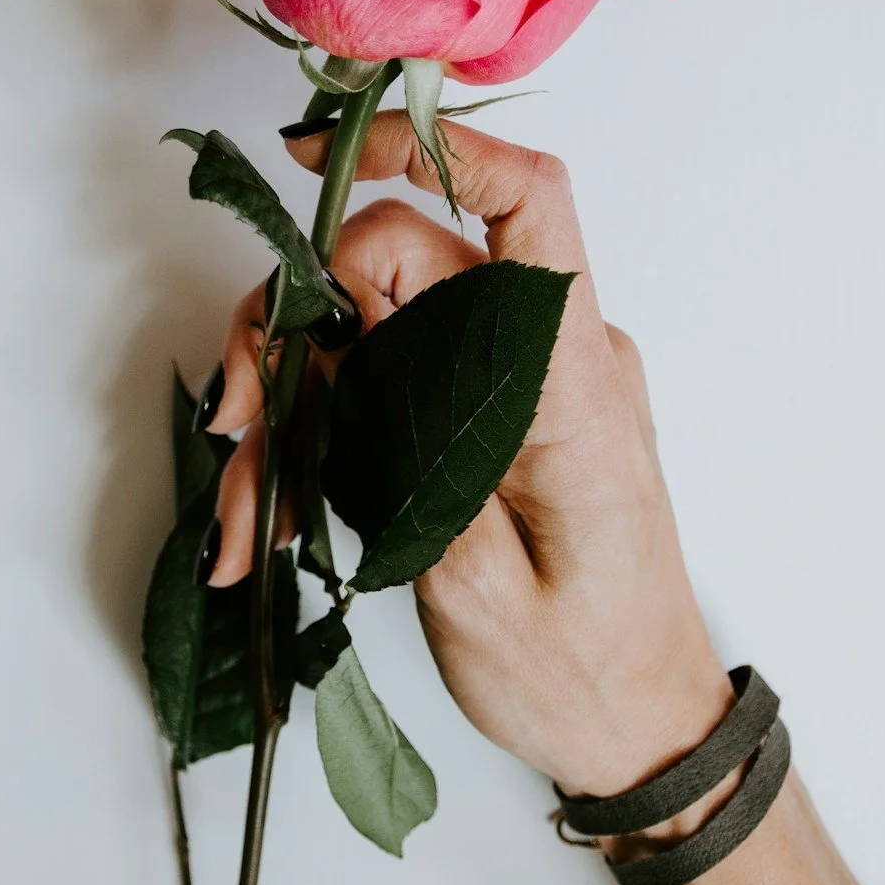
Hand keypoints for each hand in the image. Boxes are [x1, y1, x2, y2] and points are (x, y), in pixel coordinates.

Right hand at [200, 112, 731, 796]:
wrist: (646, 736)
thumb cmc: (582, 676)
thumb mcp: (474, 578)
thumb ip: (408, 439)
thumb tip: (341, 322)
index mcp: (570, 379)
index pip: (528, 201)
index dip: (428, 148)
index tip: (318, 154)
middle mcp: (550, 358)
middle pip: (402, 263)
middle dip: (295, 329)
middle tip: (238, 429)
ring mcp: (517, 384)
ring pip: (373, 329)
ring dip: (293, 403)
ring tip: (245, 515)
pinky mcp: (489, 416)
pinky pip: (392, 383)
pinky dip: (324, 438)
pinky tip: (271, 523)